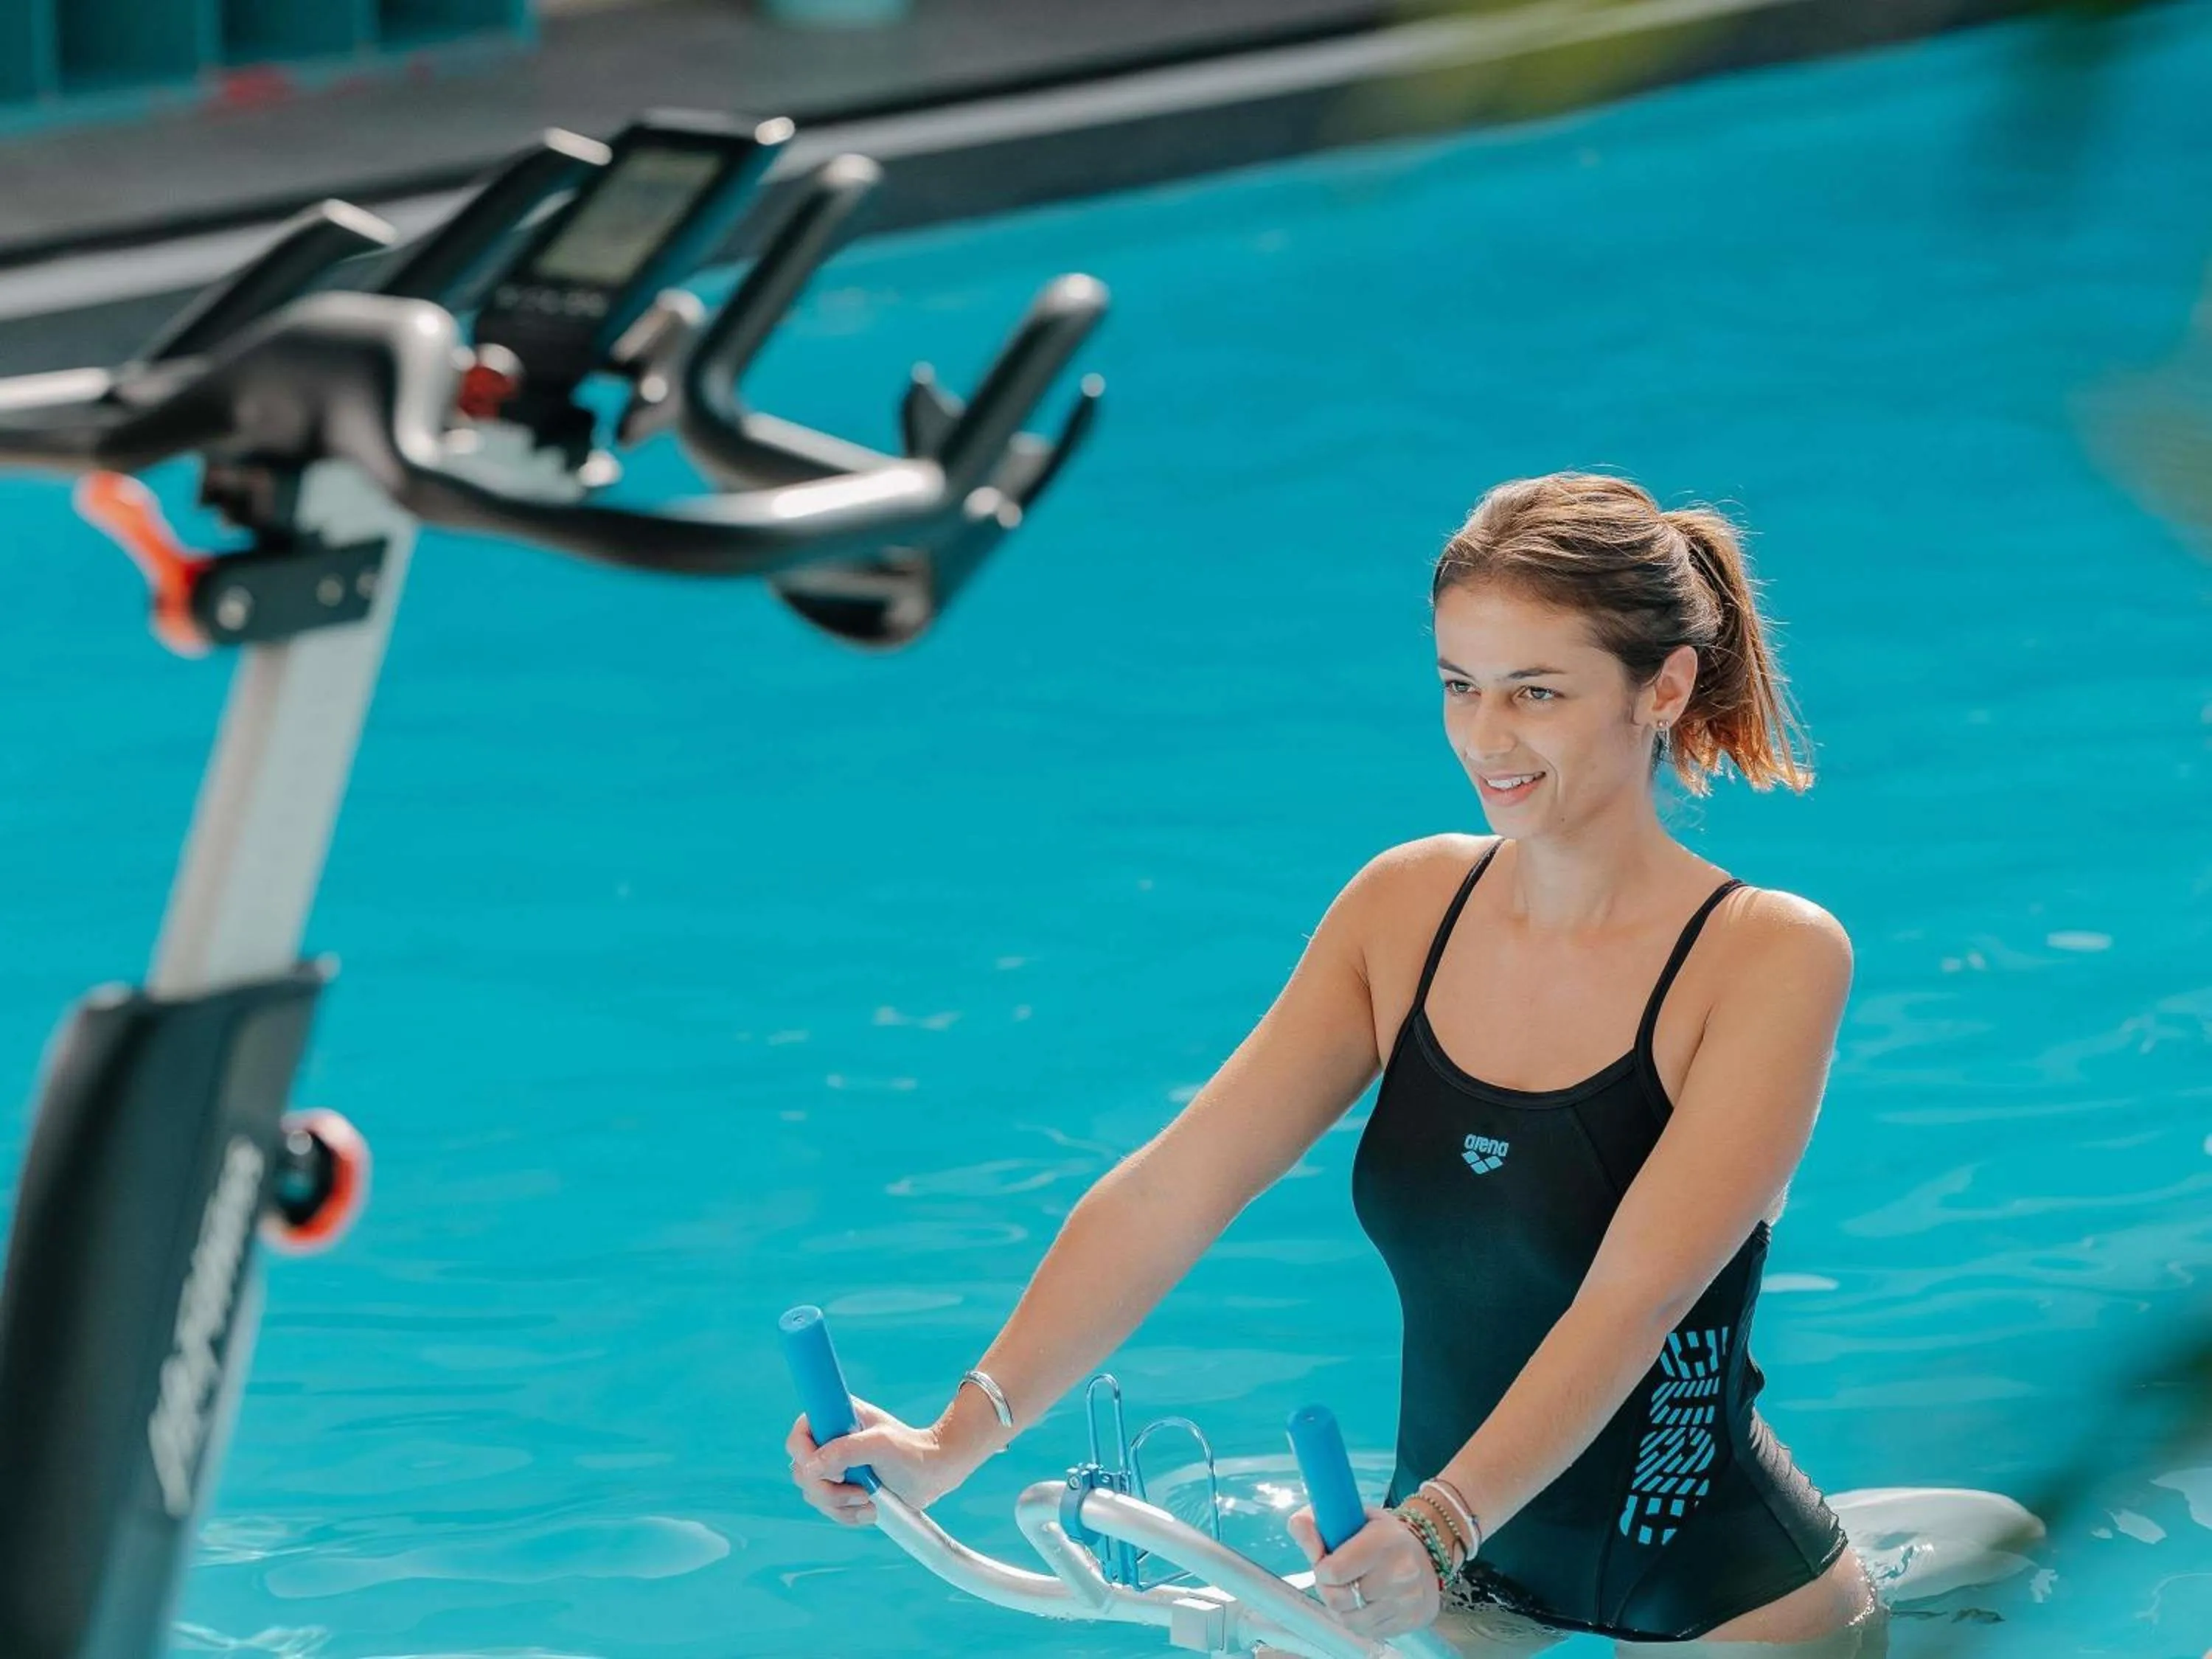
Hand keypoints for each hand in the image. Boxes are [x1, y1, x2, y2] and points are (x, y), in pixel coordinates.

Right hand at [785, 1397, 974, 1524]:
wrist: (933, 1472)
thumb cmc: (911, 1450)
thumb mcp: (880, 1445)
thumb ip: (846, 1451)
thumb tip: (810, 1467)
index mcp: (835, 1417)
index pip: (799, 1437)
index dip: (808, 1458)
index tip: (839, 1471)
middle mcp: (829, 1440)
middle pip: (801, 1471)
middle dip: (828, 1490)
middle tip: (860, 1491)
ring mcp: (834, 1466)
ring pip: (812, 1493)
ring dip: (839, 1505)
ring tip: (870, 1500)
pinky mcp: (842, 1488)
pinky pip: (827, 1508)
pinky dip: (846, 1515)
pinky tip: (870, 1510)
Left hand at [1287, 1502, 1442, 1640]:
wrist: (1427, 1556)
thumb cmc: (1380, 1535)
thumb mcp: (1351, 1516)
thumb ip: (1316, 1521)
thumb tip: (1299, 1528)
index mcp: (1385, 1540)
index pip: (1334, 1571)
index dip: (1320, 1569)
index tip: (1324, 1561)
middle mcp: (1401, 1572)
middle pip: (1338, 1599)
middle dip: (1327, 1589)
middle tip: (1333, 1578)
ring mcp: (1408, 1601)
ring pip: (1350, 1620)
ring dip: (1340, 1607)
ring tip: (1348, 1590)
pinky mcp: (1411, 1621)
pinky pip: (1366, 1632)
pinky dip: (1357, 1620)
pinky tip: (1363, 1603)